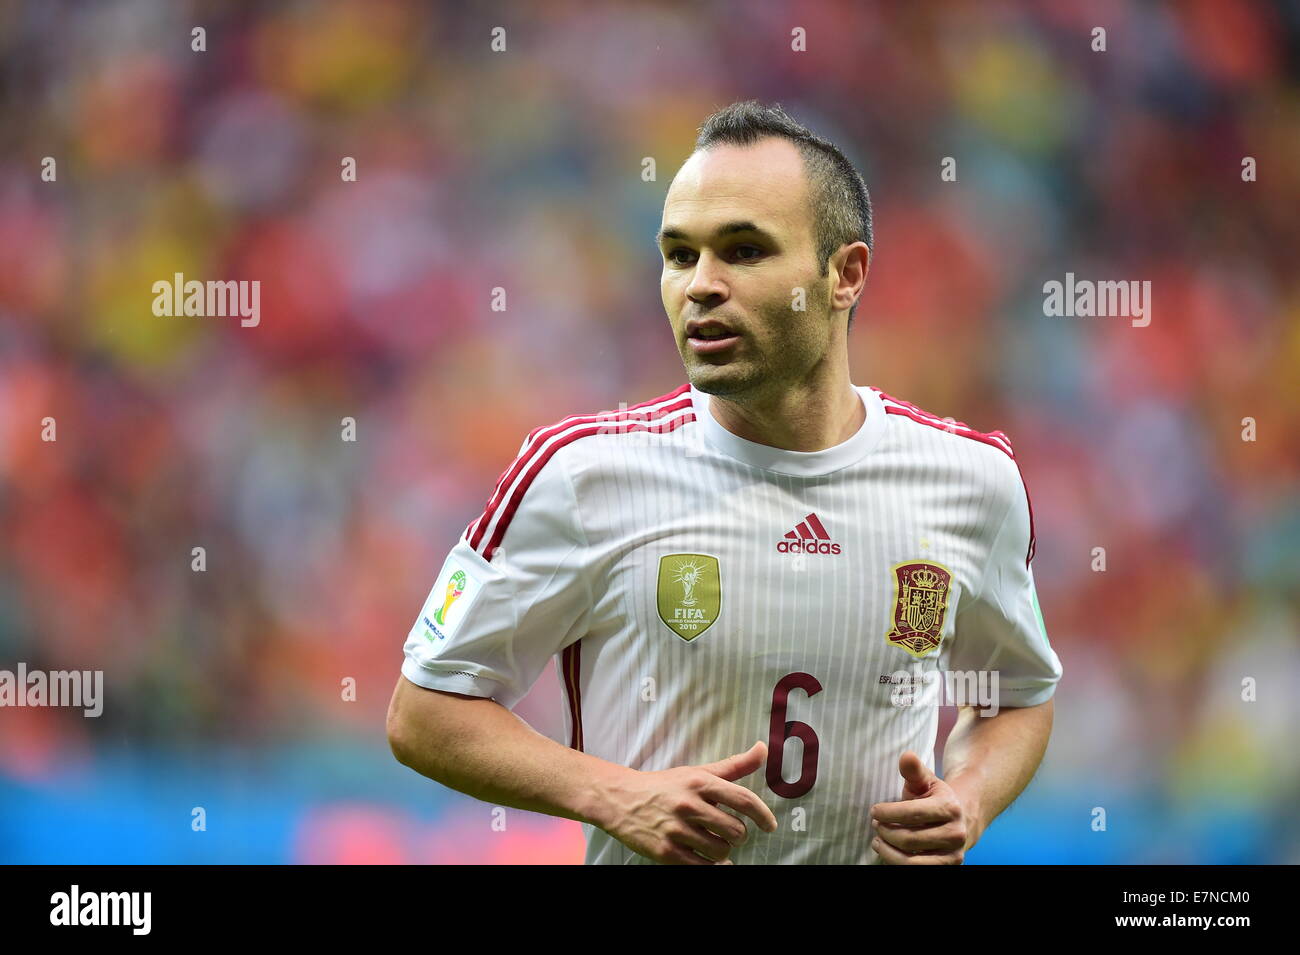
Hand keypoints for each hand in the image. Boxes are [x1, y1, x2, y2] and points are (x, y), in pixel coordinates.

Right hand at [595, 741, 778, 864]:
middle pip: (735, 830)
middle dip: (738, 835)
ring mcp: (676, 830)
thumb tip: (763, 749)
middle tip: (729, 832)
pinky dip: (711, 866)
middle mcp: (689, 804)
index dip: (763, 815)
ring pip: (721, 851)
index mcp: (700, 782)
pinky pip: (702, 867)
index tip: (770, 825)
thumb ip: (734, 765)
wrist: (621, 799)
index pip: (743, 799)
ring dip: (723, 851)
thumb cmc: (665, 786)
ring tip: (713, 843)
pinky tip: (708, 860)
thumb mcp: (697, 772)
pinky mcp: (666, 852)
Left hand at [869, 751, 974, 864]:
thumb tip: (906, 756)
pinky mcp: (949, 868)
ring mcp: (954, 855)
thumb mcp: (925, 781)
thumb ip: (914, 770)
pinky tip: (888, 851)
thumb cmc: (934, 798)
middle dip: (886, 832)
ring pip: (911, 861)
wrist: (961, 820)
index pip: (913, 814)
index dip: (888, 813)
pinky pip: (916, 871)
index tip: (874, 811)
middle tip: (875, 825)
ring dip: (888, 851)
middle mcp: (956, 834)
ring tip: (877, 839)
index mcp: (950, 808)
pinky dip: (897, 862)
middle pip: (909, 839)